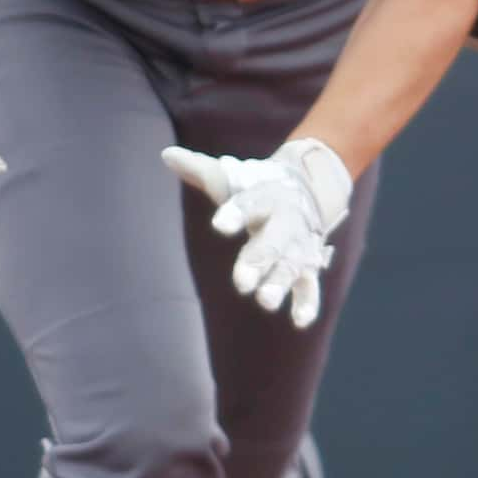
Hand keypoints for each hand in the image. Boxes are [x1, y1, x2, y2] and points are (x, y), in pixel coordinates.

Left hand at [161, 138, 352, 329]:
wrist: (307, 188)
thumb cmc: (256, 187)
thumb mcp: (232, 178)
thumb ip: (201, 171)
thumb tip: (167, 156)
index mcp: (265, 197)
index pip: (248, 204)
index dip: (234, 213)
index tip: (219, 224)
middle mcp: (285, 221)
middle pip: (271, 242)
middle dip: (257, 261)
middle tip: (240, 284)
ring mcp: (298, 245)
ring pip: (290, 266)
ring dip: (279, 284)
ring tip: (265, 302)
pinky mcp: (307, 266)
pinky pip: (310, 285)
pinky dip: (307, 302)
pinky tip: (300, 321)